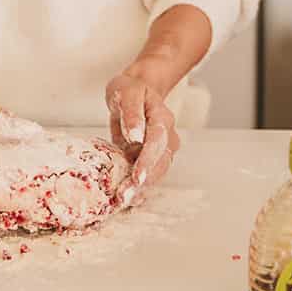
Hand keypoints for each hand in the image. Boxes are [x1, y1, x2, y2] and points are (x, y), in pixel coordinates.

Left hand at [105, 63, 180, 206]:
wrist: (137, 91)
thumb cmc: (131, 90)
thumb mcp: (126, 93)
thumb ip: (132, 112)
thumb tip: (136, 135)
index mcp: (162, 119)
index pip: (157, 142)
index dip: (147, 161)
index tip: (136, 177)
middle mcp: (167, 137)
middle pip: (159, 163)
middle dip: (143, 182)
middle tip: (124, 196)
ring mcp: (163, 149)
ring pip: (156, 173)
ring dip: (141, 189)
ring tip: (124, 200)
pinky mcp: (153, 158)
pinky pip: (150, 175)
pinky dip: (140, 189)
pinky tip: (130, 200)